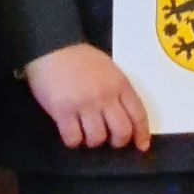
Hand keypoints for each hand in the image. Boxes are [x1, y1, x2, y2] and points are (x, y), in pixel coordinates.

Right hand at [24, 42, 150, 151]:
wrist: (51, 47)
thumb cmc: (80, 58)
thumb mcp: (109, 69)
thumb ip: (117, 90)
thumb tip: (122, 115)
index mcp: (120, 84)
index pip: (138, 115)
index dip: (142, 134)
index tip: (141, 146)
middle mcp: (105, 96)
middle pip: (121, 132)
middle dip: (118, 142)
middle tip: (109, 140)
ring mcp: (84, 104)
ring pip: (97, 138)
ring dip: (93, 141)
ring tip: (86, 133)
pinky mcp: (62, 111)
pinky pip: (73, 138)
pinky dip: (73, 141)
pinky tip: (70, 133)